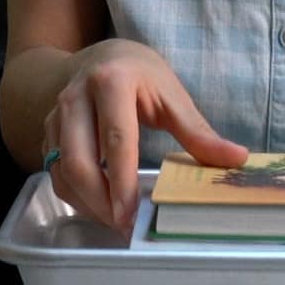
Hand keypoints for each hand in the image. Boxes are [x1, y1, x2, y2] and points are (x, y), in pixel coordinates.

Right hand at [42, 39, 248, 233]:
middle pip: (79, 160)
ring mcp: (56, 117)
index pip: (116, 139)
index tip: (130, 214)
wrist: (101, 57)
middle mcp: (76, 98)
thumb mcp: (172, 96)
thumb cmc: (141, 76)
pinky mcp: (47, 132)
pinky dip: (76, 196)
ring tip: (116, 222)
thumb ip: (199, 132)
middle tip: (125, 227)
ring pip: (62, 170)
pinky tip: (101, 207)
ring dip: (87, 203)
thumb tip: (237, 159)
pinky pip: (56, 172)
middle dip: (100, 201)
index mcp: (112, 83)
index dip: (122, 181)